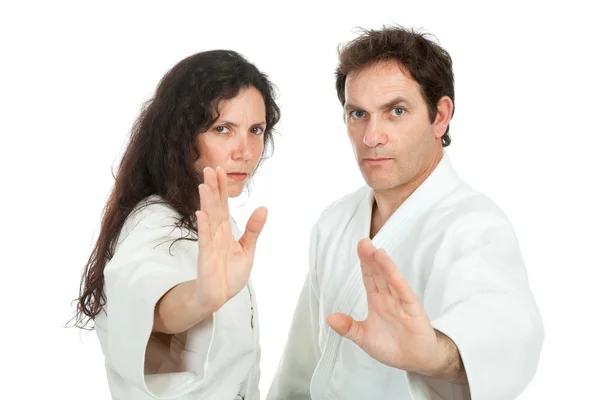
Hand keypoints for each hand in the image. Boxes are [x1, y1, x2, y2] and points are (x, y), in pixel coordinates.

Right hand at [192, 166, 266, 315]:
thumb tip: (263, 208)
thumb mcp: (248, 249)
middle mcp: (216, 233)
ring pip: (208, 219)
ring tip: (204, 185)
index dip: (221, 188)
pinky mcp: (206, 257)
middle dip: (212, 188)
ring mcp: (210, 244)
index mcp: (225, 230)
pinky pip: (204, 239)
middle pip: (214, 207)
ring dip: (206, 202)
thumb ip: (253, 229)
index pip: (223, 205)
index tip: (219, 170)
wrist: (220, 296)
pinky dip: (204, 227)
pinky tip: (202, 213)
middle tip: (209, 168)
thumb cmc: (231, 273)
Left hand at [327, 238, 443, 374]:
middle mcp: (389, 299)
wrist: (415, 361)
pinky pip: (406, 296)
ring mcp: (402, 304)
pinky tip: (393, 273)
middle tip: (364, 242)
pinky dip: (399, 284)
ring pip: (392, 281)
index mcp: (377, 301)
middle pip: (379, 274)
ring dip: (385, 266)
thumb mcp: (363, 338)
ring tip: (377, 252)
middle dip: (371, 258)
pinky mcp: (414, 313)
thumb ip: (348, 327)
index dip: (365, 262)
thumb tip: (329, 318)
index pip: (370, 277)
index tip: (360, 246)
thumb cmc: (392, 347)